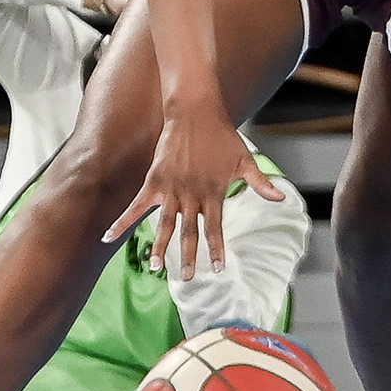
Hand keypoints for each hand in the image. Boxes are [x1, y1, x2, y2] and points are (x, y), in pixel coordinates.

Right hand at [105, 90, 284, 278]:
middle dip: (187, 256)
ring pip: (165, 224)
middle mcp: (192, 194)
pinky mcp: (154, 180)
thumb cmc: (223, 136)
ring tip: (156, 268)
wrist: (195, 112)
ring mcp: (171, 188)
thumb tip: (282, 198)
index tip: (217, 269)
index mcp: (214, 192)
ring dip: (160, 247)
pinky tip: (108, 237)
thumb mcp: (245, 159)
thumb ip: (260, 182)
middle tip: (186, 278)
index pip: (215, 227)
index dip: (216, 249)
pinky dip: (122, 221)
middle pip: (189, 231)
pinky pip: (136, 206)